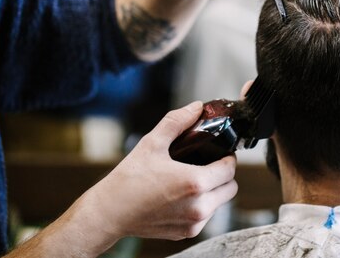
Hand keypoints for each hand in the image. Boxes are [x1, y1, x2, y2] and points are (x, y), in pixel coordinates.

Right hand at [81, 101, 237, 245]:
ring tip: (193, 178)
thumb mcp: (152, 143)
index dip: (227, 157)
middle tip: (207, 164)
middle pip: (230, 188)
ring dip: (214, 190)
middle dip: (223, 174)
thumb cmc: (129, 179)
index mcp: (195, 182)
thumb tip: (196, 107)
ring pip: (220, 203)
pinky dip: (201, 205)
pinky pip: (206, 217)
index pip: (230, 169)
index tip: (219, 152)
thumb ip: (177, 121)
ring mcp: (193, 223)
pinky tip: (183, 195)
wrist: (109, 212)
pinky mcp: (186, 233)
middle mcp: (199, 206)